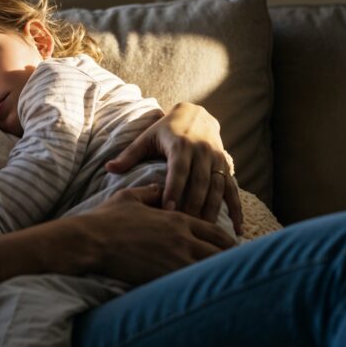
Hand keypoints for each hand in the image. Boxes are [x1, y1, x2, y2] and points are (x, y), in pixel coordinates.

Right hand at [78, 185, 235, 285]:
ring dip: (221, 277)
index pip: (215, 232)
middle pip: (221, 253)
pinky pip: (193, 285)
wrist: (91, 240)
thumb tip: (159, 189)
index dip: (228, 243)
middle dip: (232, 263)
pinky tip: (209, 298)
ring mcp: (175, 258)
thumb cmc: (107, 219)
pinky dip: (203, 290)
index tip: (233, 251)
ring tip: (230, 287)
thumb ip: (150, 193)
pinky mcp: (164, 276)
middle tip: (240, 272)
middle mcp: (182, 238)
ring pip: (211, 270)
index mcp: (177, 219)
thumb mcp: (130, 197)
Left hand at [105, 102, 241, 231]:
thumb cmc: (166, 129)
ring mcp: (216, 159)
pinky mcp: (226, 167)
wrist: (196, 114)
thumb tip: (109, 168)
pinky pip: (232, 189)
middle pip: (199, 183)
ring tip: (206, 232)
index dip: (174, 190)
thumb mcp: (147, 137)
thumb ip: (130, 155)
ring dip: (213, 210)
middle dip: (193, 206)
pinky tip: (237, 229)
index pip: (178, 171)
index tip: (168, 211)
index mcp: (181, 145)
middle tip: (186, 228)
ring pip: (216, 188)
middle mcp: (202, 151)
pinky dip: (236, 209)